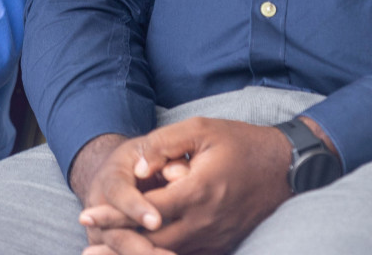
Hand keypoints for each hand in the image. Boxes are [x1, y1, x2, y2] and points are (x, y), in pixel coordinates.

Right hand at [71, 132, 170, 253]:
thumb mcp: (150, 150)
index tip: (156, 222)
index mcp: (110, 178)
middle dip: (142, 249)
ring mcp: (100, 232)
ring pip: (119, 252)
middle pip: (115, 235)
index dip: (135, 208)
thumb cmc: (140, 160)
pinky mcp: (107, 248)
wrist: (115, 177)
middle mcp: (98, 209)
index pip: (118, 194)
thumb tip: (179, 174)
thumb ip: (165, 157)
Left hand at [79, 117, 296, 254]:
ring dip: (135, 254)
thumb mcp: (202, 129)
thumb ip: (165, 144)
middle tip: (88, 241)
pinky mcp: (221, 243)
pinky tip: (140, 251)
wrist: (285, 167)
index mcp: (199, 191)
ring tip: (104, 250)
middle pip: (152, 243)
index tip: (87, 215)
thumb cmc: (241, 142)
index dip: (113, 217)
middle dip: (117, 244)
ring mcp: (215, 237)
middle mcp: (206, 221)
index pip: (146, 213)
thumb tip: (137, 168)